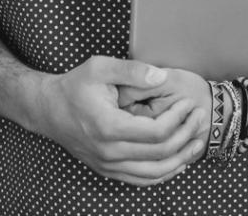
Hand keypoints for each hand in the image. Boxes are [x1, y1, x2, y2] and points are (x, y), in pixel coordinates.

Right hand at [32, 56, 205, 185]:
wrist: (47, 109)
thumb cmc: (74, 86)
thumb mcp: (100, 68)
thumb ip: (133, 70)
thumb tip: (162, 77)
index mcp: (108, 126)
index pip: (157, 132)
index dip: (179, 118)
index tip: (188, 103)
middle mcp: (108, 151)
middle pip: (160, 153)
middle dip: (186, 135)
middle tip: (199, 117)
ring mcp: (107, 164)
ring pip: (154, 173)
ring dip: (181, 159)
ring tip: (197, 142)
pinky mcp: (107, 170)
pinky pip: (142, 179)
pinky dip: (164, 173)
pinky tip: (178, 161)